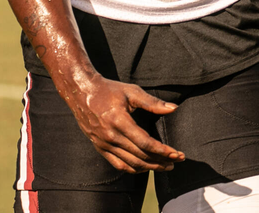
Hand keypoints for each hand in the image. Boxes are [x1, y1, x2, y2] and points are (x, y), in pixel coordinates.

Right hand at [62, 74, 184, 172]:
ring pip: (131, 164)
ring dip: (150, 168)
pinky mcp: (100, 148)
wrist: (81, 92)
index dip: (163, 151)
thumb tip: (174, 109)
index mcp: (119, 121)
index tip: (177, 154)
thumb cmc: (109, 90)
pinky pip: (119, 165)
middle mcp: (111, 136)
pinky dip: (134, 169)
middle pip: (140, 156)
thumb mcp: (131, 92)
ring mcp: (104, 144)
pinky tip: (146, 167)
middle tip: (176, 161)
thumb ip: (152, 103)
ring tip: (165, 166)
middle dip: (161, 161)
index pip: (145, 143)